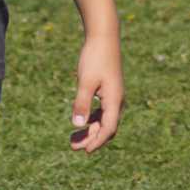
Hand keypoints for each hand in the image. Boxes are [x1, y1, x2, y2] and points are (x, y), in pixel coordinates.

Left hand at [70, 32, 122, 153]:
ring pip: (103, 121)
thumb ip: (81, 103)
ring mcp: (113, 96)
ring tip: (73, 140)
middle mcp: (117, 100)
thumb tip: (77, 124)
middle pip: (106, 128)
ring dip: (90, 131)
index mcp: (114, 100)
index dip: (97, 141)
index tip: (85, 151)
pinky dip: (91, 120)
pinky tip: (80, 123)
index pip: (108, 128)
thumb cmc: (94, 58)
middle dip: (91, 139)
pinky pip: (102, 112)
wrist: (103, 37)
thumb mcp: (85, 81)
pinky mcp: (107, 91)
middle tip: (73, 147)